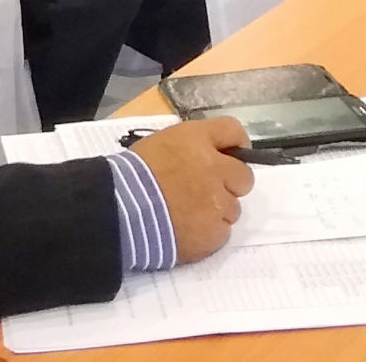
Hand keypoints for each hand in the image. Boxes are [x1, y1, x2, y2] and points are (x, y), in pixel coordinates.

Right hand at [129, 118, 255, 263]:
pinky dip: (208, 233)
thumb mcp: (158, 144)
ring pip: (233, 208)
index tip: (231, 154)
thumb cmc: (132, 176)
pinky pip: (222, 232)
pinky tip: (187, 231)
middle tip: (206, 191)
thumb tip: (207, 156)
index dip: (235, 144)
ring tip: (189, 215)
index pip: (233, 132)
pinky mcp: (215, 233)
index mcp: (198, 141)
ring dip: (217, 211)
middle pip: (244, 176)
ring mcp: (218, 204)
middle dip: (230, 183)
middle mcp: (216, 169)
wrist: (120, 212)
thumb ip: (189, 147)